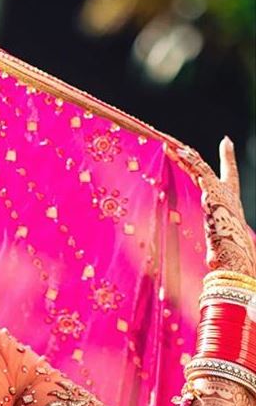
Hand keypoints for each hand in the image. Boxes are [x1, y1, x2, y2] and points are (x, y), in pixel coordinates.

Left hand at [178, 137, 255, 274]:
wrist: (235, 254)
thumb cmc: (229, 254)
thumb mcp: (218, 246)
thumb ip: (213, 251)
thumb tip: (211, 263)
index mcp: (229, 201)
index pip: (228, 174)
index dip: (227, 158)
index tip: (226, 141)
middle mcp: (226, 192)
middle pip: (205, 168)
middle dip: (193, 156)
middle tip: (180, 145)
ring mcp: (219, 190)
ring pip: (199, 167)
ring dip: (184, 157)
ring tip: (170, 147)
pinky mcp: (212, 192)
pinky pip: (198, 171)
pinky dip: (189, 161)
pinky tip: (177, 153)